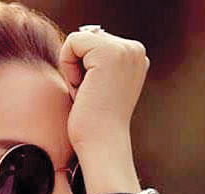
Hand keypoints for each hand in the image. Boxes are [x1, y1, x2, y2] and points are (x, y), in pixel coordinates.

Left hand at [58, 27, 147, 193]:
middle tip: (90, 96)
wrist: (101, 143)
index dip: (83, 69)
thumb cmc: (94, 121)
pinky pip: (72, 43)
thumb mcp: (99, 85)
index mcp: (136, 56)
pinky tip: (82, 89)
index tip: (94, 93)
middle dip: (78, 68)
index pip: (92, 42)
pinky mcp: (109, 53)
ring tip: (87, 93)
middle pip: (84, 39)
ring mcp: (125, 50)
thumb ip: (98, 62)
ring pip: (77, 40)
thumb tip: (89, 41)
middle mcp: (135, 49)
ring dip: (73, 69)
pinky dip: (68, 67)